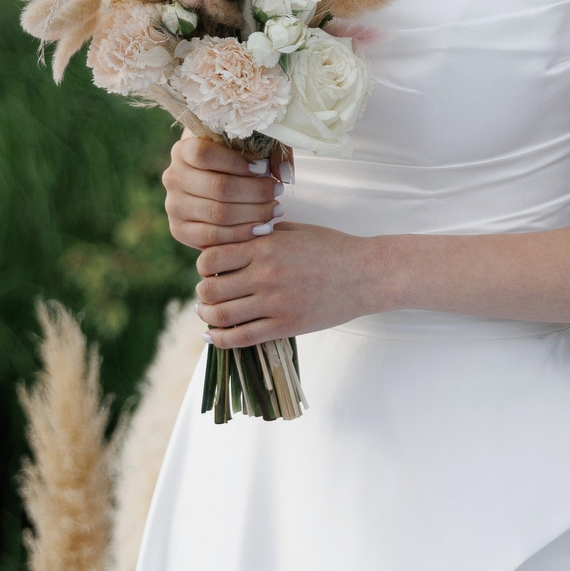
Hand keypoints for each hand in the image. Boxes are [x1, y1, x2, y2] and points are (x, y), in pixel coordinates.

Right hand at [162, 133, 282, 250]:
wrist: (216, 187)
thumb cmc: (237, 162)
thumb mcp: (251, 147)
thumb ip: (271, 153)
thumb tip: (283, 173)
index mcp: (183, 149)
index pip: (204, 154)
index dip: (237, 162)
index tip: (263, 168)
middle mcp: (172, 177)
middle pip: (217, 187)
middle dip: (255, 191)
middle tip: (277, 191)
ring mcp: (173, 205)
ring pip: (218, 213)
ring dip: (253, 213)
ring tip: (275, 209)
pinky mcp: (179, 230)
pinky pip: (212, 237)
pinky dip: (241, 234)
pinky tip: (262, 228)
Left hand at [195, 223, 383, 347]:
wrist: (366, 274)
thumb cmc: (332, 248)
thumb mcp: (293, 231)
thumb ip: (260, 235)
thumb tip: (230, 242)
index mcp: (265, 247)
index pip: (211, 258)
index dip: (203, 266)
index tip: (209, 270)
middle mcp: (265, 275)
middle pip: (210, 289)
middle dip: (203, 293)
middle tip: (206, 294)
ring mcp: (275, 303)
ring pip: (222, 316)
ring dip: (207, 316)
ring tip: (207, 313)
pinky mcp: (286, 326)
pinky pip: (243, 338)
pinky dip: (221, 339)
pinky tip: (214, 336)